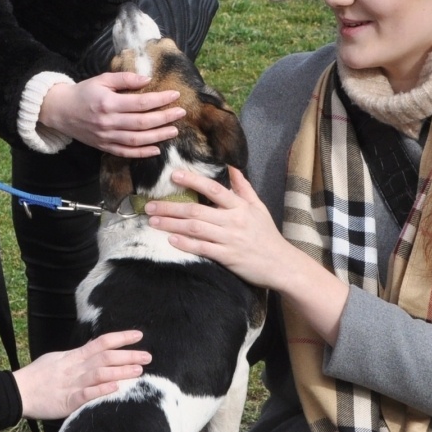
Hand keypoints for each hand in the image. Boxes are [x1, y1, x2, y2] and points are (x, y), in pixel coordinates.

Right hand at [12, 330, 149, 419]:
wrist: (19, 391)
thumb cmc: (37, 376)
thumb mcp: (57, 359)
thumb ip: (75, 358)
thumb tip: (91, 353)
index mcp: (74, 357)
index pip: (101, 342)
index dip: (121, 338)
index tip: (139, 335)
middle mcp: (76, 367)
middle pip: (106, 357)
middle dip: (128, 356)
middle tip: (148, 356)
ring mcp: (72, 383)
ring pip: (100, 374)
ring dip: (121, 371)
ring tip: (139, 371)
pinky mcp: (67, 400)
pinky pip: (86, 394)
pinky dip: (101, 390)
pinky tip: (116, 389)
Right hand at [37, 73, 184, 156]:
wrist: (61, 111)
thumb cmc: (83, 92)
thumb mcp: (101, 79)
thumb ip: (124, 78)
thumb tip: (147, 80)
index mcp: (108, 102)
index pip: (140, 102)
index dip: (160, 99)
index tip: (175, 95)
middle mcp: (108, 122)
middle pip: (142, 122)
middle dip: (165, 118)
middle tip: (181, 113)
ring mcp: (106, 137)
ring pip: (137, 140)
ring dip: (158, 136)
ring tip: (174, 130)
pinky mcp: (104, 146)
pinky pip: (126, 153)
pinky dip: (142, 153)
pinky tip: (157, 149)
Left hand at [145, 168, 348, 343]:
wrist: (282, 264)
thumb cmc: (267, 235)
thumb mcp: (258, 207)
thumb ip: (243, 187)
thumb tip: (232, 167)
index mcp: (240, 206)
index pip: (213, 189)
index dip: (193, 181)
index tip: (174, 175)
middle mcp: (233, 221)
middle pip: (197, 210)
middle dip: (171, 206)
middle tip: (150, 205)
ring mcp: (230, 239)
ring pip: (195, 228)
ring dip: (172, 223)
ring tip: (153, 220)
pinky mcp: (227, 257)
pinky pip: (202, 248)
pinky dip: (185, 243)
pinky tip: (170, 239)